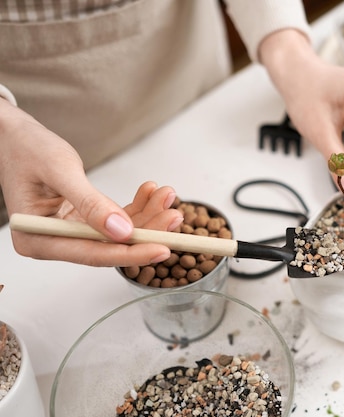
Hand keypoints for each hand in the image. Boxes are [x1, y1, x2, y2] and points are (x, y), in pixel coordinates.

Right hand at [0, 100, 182, 266]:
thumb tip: (122, 231)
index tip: (163, 249)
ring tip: (168, 195)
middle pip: (110, 246)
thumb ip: (91, 203)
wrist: (14, 135)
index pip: (93, 254)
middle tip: (176, 214)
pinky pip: (115, 219)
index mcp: (38, 241)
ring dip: (147, 215)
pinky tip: (151, 191)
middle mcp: (53, 242)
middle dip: (147, 230)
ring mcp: (69, 233)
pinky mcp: (81, 221)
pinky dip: (136, 206)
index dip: (131, 253)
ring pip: (118, 233)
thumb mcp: (61, 172)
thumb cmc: (28, 148)